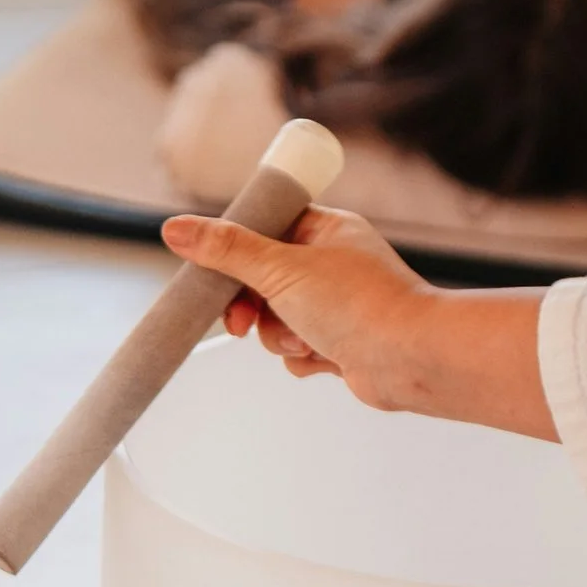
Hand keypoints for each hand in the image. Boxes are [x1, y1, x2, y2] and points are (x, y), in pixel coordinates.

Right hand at [160, 207, 557, 438]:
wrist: (411, 358)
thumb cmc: (362, 304)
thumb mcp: (280, 268)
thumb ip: (226, 250)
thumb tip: (175, 229)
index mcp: (325, 229)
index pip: (263, 229)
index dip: (235, 254)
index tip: (218, 275)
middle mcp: (333, 263)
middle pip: (262, 280)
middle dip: (254, 307)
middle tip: (245, 322)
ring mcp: (337, 305)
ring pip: (276, 320)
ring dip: (280, 336)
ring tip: (305, 340)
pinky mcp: (340, 341)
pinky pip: (297, 349)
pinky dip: (303, 357)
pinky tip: (325, 358)